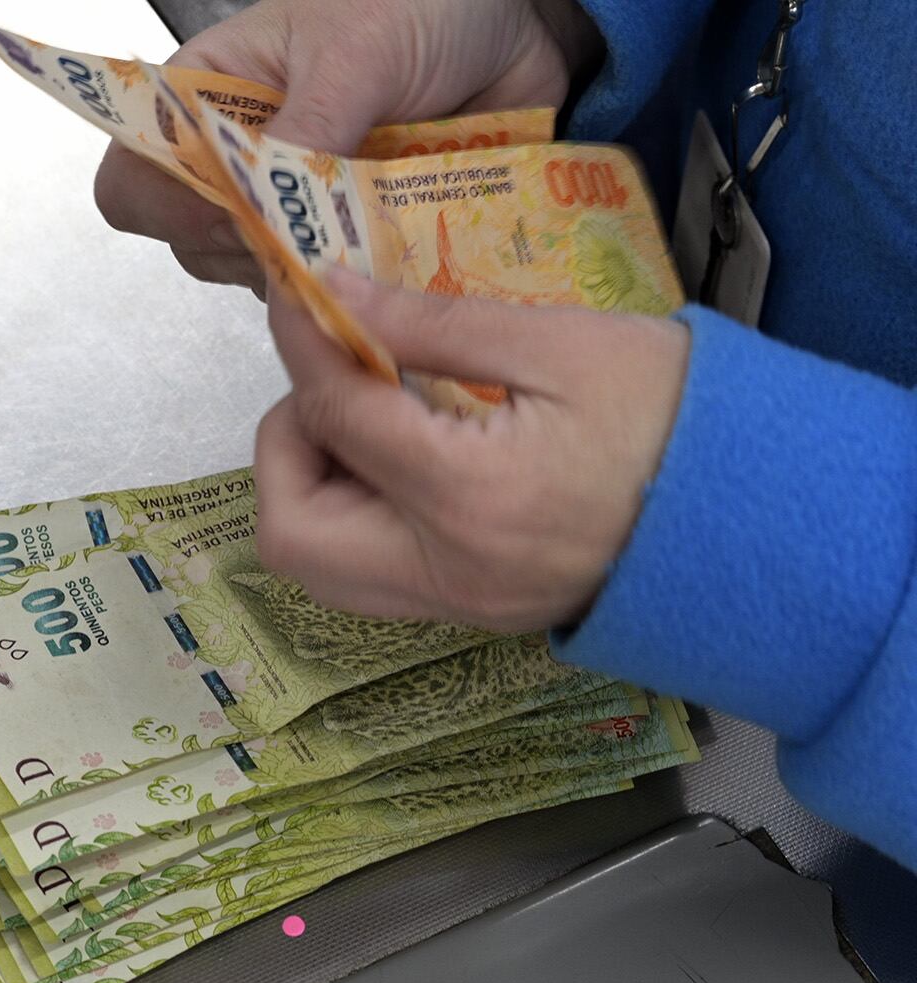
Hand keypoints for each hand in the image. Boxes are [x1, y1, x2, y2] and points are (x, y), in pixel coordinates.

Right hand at [94, 0, 602, 292]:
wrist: (517, 24)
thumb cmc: (421, 2)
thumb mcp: (358, 51)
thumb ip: (309, 129)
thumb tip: (274, 216)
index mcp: (210, 96)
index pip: (136, 176)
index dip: (170, 206)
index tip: (235, 207)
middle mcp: (240, 160)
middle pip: (194, 244)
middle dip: (253, 248)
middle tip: (321, 222)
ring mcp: (296, 208)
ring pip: (262, 280)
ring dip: (312, 275)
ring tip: (373, 234)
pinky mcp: (351, 242)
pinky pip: (335, 293)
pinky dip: (363, 291)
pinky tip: (398, 259)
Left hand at [254, 270, 688, 630]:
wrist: (769, 513)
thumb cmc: (680, 417)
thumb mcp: (563, 344)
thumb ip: (432, 324)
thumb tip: (332, 294)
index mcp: (470, 497)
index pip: (335, 417)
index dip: (302, 344)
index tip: (297, 293)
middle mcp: (446, 572)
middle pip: (289, 530)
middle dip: (288, 444)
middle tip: (338, 379)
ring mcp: (457, 606)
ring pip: (317, 565)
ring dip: (313, 484)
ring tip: (371, 414)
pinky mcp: (471, 614)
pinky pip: (367, 575)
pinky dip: (355, 511)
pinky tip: (404, 450)